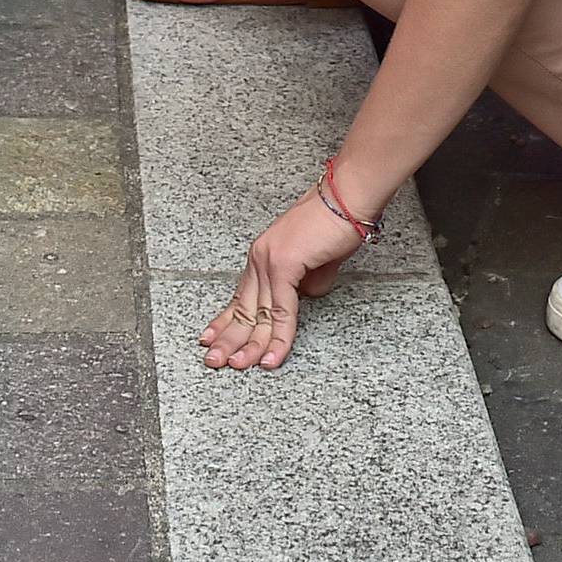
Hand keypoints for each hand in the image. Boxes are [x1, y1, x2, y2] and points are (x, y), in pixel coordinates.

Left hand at [199, 184, 362, 371]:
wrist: (350, 195)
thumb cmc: (339, 219)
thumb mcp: (318, 259)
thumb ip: (308, 281)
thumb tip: (306, 296)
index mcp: (264, 254)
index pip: (241, 295)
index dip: (225, 321)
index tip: (211, 339)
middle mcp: (261, 256)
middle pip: (242, 307)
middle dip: (228, 339)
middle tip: (215, 362)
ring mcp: (270, 260)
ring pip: (258, 314)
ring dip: (250, 345)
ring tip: (241, 367)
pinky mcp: (285, 264)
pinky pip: (280, 311)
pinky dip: (280, 336)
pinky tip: (274, 355)